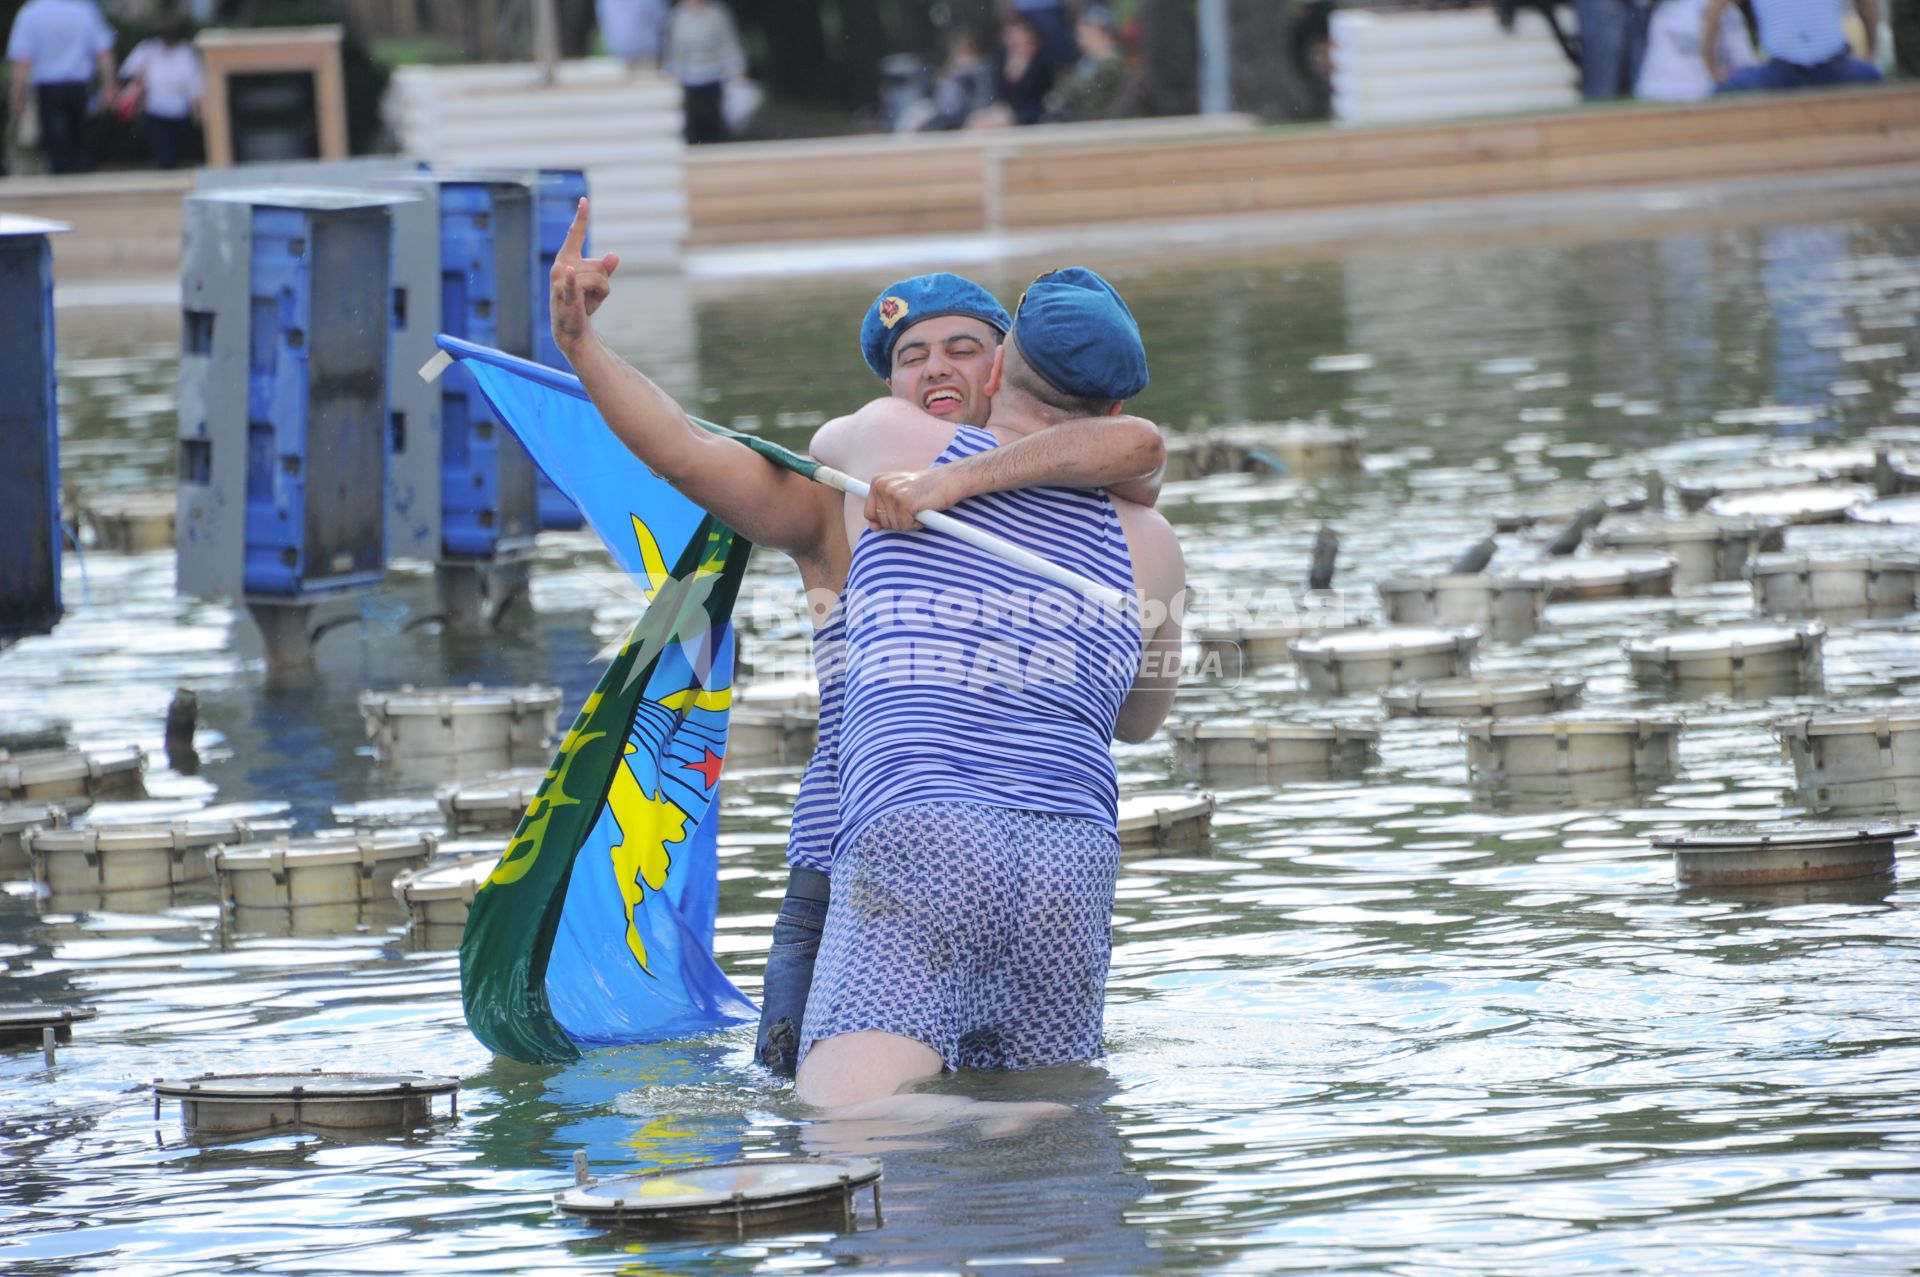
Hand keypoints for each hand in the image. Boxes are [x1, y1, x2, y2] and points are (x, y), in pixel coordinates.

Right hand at [549, 197, 620, 353]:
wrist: (573, 329)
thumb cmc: (583, 304)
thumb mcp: (598, 284)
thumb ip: (606, 269)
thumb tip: (614, 256)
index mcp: (568, 258)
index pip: (575, 234)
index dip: (581, 217)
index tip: (584, 200)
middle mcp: (561, 265)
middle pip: (599, 266)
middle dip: (603, 283)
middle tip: (590, 296)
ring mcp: (561, 279)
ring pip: (600, 279)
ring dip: (601, 294)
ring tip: (586, 303)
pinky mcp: (565, 295)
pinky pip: (573, 284)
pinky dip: (572, 280)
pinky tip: (567, 272)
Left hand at [865, 468, 957, 531]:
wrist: (950, 479)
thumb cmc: (927, 488)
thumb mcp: (900, 494)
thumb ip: (883, 509)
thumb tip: (872, 527)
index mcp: (878, 482)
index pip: (869, 512)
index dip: (884, 518)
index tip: (900, 511)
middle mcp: (882, 486)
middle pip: (882, 522)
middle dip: (899, 520)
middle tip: (914, 506)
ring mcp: (893, 494)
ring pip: (895, 525)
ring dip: (910, 521)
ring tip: (920, 506)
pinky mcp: (905, 503)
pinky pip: (906, 526)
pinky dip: (918, 523)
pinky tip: (924, 510)